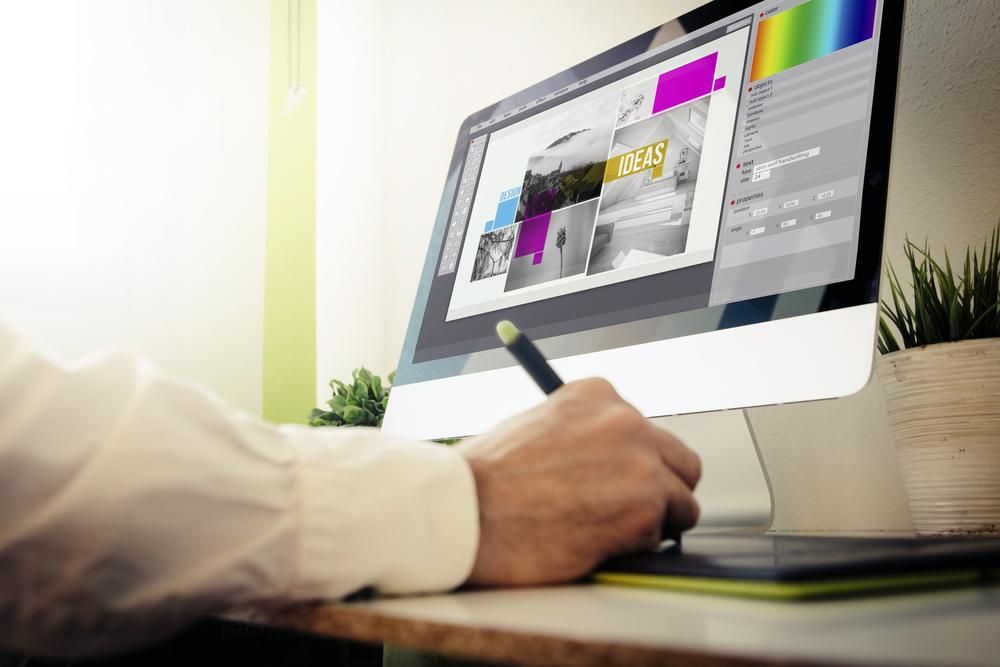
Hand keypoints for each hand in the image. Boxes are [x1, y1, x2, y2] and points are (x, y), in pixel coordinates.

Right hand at [458, 378, 700, 586]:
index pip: (643, 430)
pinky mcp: (644, 509)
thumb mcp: (536, 427)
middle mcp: (626, 420)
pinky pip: (663, 535)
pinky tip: (596, 544)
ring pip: (682, 501)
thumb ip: (580, 437)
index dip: (631, 464)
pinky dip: (638, 547)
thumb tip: (607, 464)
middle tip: (624, 513)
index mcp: (597, 394)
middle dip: (658, 490)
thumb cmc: (485, 480)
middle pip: (679, 461)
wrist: (464, 513)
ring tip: (604, 532)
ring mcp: (640, 463)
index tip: (614, 483)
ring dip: (652, 522)